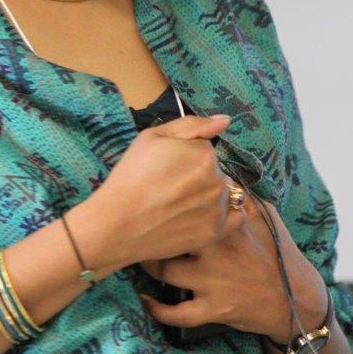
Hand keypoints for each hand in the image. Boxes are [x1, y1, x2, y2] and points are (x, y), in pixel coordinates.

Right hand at [88, 114, 248, 266]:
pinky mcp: (215, 233)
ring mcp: (218, 210)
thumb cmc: (131, 176)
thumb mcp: (152, 137)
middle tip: (169, 187)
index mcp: (205, 155)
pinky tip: (204, 214)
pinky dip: (225, 213)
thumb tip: (225, 120)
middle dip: (198, 175)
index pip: (205, 149)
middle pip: (215, 171)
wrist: (116, 224)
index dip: (185, 156)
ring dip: (208, 195)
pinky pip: (236, 217)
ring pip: (222, 193)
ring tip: (178, 205)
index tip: (166, 168)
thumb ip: (192, 125)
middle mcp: (218, 182)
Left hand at [136, 193, 328, 344]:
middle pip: (170, 237)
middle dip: (149, 234)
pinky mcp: (214, 309)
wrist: (295, 298)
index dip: (165, 202)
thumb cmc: (276, 251)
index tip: (149, 198)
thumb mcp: (264, 214)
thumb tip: (217, 168)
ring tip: (139, 258)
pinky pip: (176, 312)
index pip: (189, 205)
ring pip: (165, 272)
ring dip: (147, 266)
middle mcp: (218, 250)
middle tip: (137, 228)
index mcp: (228, 224)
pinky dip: (157, 308)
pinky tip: (146, 299)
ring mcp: (214, 281)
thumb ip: (239, 193)